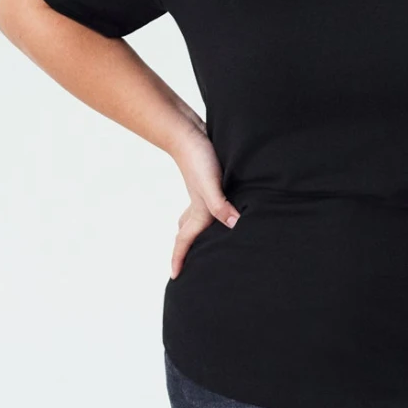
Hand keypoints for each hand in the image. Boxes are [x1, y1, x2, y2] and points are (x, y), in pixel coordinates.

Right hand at [169, 127, 239, 277]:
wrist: (187, 131)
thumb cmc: (198, 156)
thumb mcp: (211, 182)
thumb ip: (220, 204)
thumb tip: (233, 225)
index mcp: (199, 210)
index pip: (186, 240)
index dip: (180, 258)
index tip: (174, 277)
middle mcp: (199, 204)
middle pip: (188, 233)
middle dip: (185, 250)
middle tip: (186, 266)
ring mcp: (202, 193)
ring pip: (194, 219)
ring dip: (194, 232)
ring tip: (202, 243)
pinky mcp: (208, 182)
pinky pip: (206, 205)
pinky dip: (209, 214)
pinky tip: (221, 209)